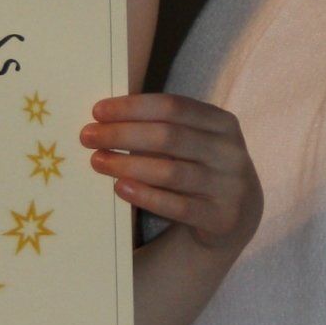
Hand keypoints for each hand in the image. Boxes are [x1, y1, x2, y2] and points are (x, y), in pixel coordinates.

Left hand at [81, 94, 260, 252]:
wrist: (237, 216)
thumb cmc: (200, 169)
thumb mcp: (194, 142)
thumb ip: (163, 127)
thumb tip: (105, 118)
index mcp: (222, 123)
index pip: (173, 106)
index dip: (133, 107)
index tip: (97, 111)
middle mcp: (230, 152)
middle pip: (169, 136)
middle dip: (123, 134)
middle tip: (88, 136)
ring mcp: (230, 186)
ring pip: (171, 172)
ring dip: (128, 165)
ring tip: (97, 161)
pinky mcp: (222, 218)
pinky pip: (178, 207)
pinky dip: (146, 196)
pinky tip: (120, 188)